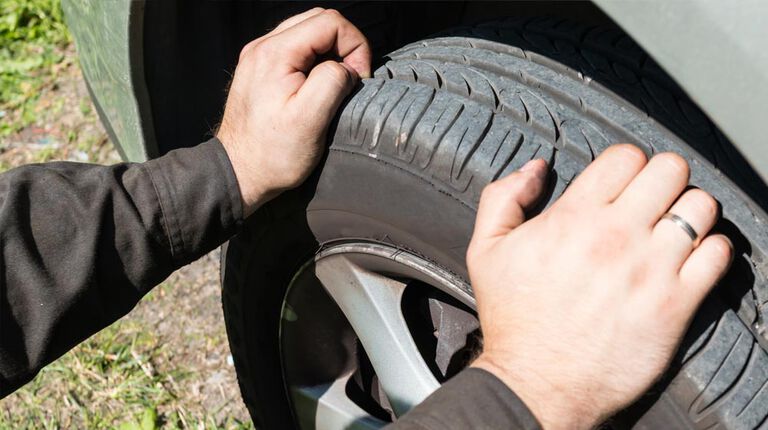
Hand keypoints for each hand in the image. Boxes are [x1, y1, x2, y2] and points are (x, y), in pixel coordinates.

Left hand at [217, 8, 370, 215]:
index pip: (330, 22)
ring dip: (331, 52)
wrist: (239, 173)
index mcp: (274, 54)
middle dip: (345, 45)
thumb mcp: (310, 121)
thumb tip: (345, 67)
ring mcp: (259, 57)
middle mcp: (262, 48)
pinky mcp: (260, 69)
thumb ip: (332, 82)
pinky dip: (315, 60)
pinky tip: (317, 88)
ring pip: (308, 32)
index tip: (358, 79)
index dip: (355, 46)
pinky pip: (296, 49)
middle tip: (351, 80)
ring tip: (336, 85)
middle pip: (319, 21)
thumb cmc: (273, 154)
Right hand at [468, 146, 732, 428]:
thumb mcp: (485, 250)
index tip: (623, 181)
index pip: (625, 156)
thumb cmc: (513, 319)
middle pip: (670, 170)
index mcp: (573, 218)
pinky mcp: (675, 304)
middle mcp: (615, 236)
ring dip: (690, 211)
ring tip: (673, 228)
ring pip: (700, 206)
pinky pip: (718, 254)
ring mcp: (650, 269)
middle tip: (652, 199)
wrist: (536, 382)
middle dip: (663, 178)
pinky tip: (689, 259)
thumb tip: (534, 169)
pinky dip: (710, 249)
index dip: (626, 163)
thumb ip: (503, 198)